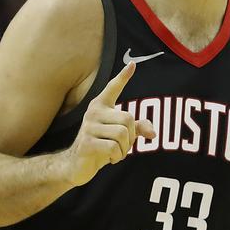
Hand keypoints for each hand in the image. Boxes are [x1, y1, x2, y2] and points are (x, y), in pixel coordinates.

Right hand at [63, 62, 155, 185]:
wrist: (76, 165)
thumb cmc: (100, 146)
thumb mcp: (121, 136)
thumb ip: (137, 129)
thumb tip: (153, 133)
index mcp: (101, 106)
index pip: (113, 88)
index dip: (123, 77)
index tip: (132, 65)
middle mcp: (93, 112)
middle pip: (127, 119)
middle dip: (131, 137)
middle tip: (123, 146)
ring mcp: (88, 127)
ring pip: (122, 134)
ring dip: (124, 149)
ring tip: (115, 152)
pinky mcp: (87, 143)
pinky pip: (113, 147)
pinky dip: (117, 156)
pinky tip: (109, 158)